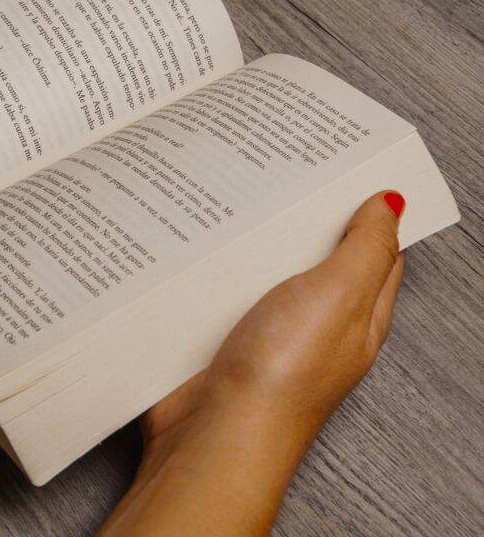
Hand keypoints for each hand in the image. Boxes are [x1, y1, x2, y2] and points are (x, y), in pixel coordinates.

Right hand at [98, 191, 405, 536]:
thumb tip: (391, 203)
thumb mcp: (338, 297)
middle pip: (319, 256)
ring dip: (259, 238)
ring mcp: (269, 329)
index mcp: (356, 314)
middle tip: (289, 168)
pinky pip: (228, 286)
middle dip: (307, 215)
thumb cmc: (283, 374)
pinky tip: (208, 239)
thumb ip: (365, 249)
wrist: (217, 431)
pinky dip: (223, 263)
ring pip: (269, 268)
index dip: (370, 210)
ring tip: (243, 192)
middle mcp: (315, 322)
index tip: (349, 169)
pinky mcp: (228, 333)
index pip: (376, 252)